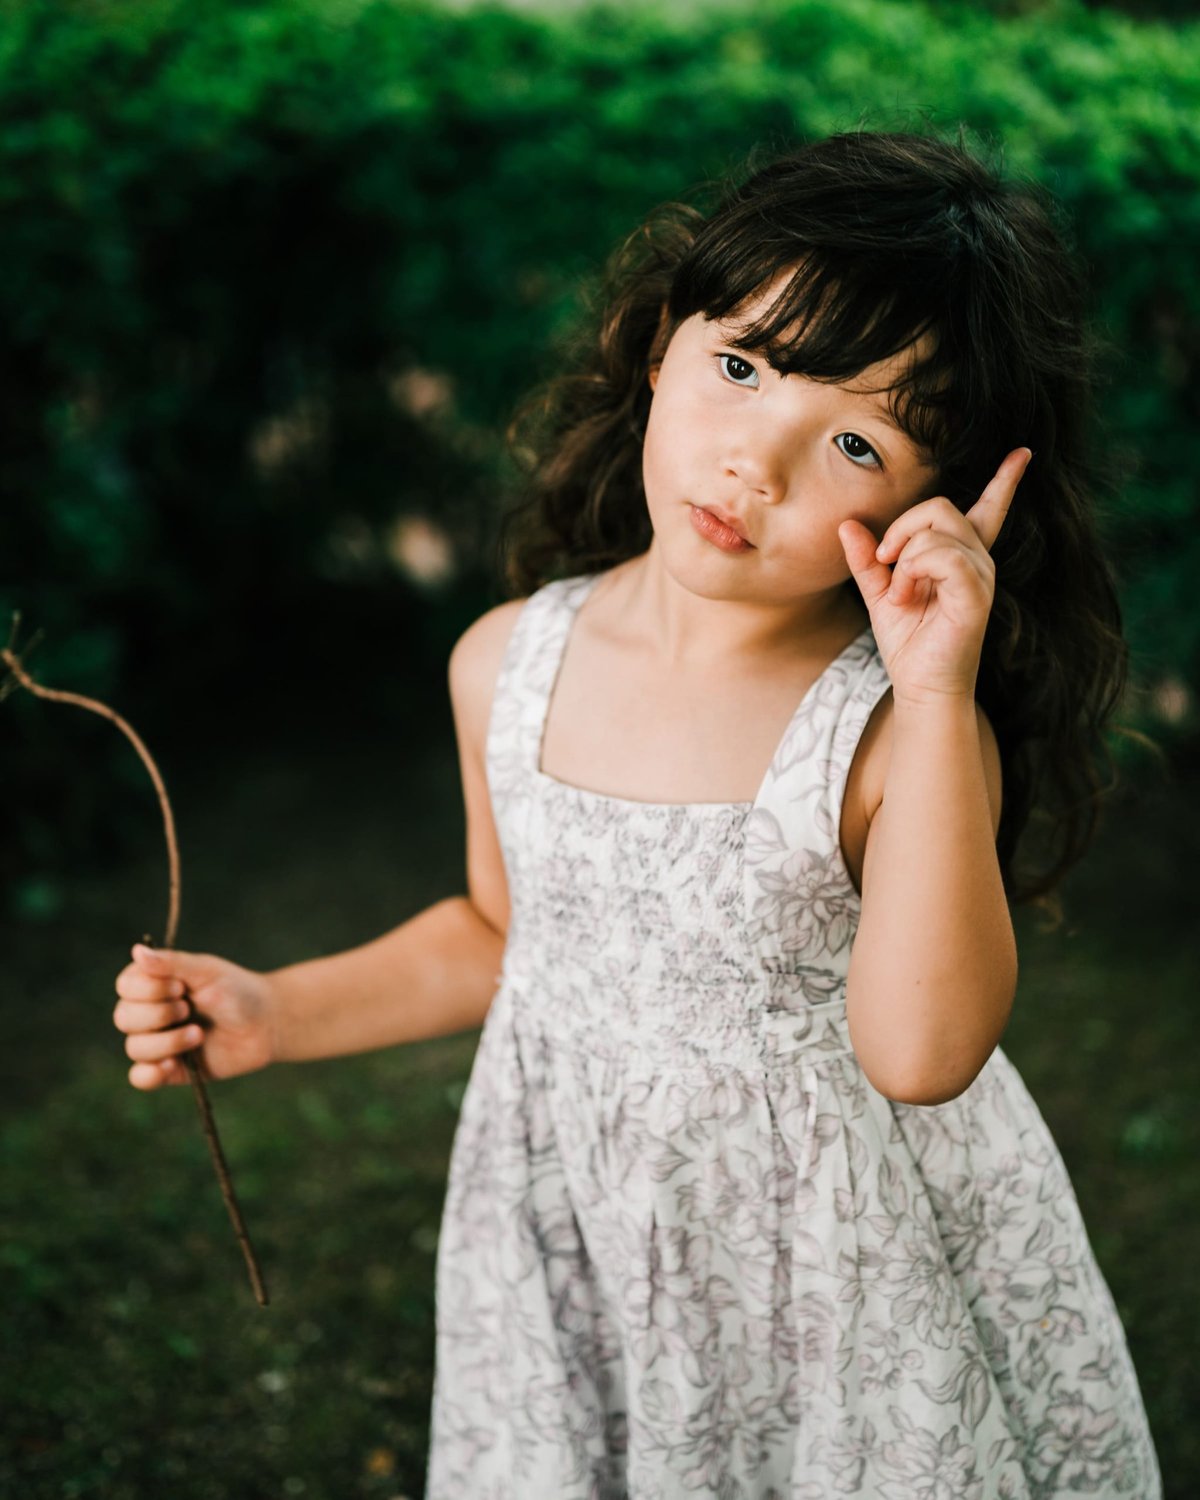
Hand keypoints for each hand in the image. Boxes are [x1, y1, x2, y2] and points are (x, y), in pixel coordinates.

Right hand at [113, 943, 276, 1089]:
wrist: (266, 1024)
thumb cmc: (237, 990)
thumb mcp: (207, 971)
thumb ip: (172, 963)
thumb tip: (137, 951)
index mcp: (154, 983)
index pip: (125, 987)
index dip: (149, 989)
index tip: (181, 986)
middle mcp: (149, 1012)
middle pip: (124, 1018)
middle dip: (158, 1014)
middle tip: (189, 1008)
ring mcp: (158, 1041)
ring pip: (134, 1047)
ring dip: (166, 1041)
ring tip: (198, 1034)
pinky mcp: (170, 1069)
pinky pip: (140, 1078)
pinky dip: (148, 1075)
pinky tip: (171, 1066)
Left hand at [837, 448, 1031, 705]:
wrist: (920, 686)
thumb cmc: (908, 642)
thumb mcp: (878, 593)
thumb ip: (867, 560)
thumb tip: (847, 524)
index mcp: (959, 556)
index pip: (987, 509)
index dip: (1004, 481)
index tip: (1022, 453)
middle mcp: (977, 560)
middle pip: (940, 506)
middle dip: (902, 527)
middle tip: (885, 561)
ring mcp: (980, 576)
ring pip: (938, 530)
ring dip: (904, 558)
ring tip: (900, 593)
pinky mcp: (976, 594)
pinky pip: (944, 557)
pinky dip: (914, 570)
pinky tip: (907, 595)